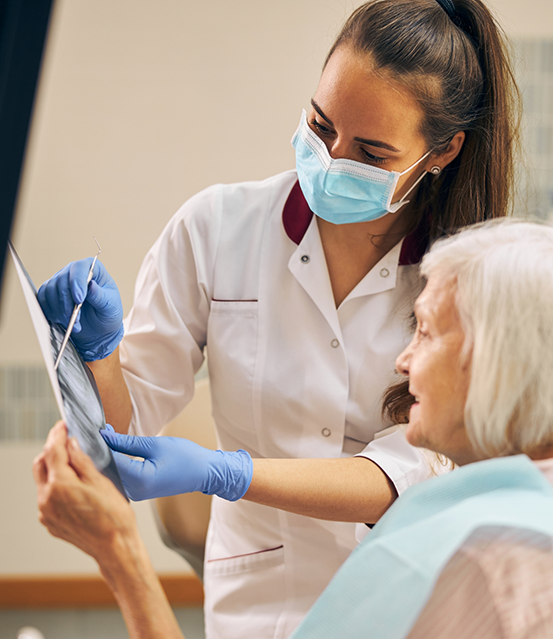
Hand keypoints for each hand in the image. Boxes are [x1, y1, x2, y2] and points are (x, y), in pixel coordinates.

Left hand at [33, 422, 135, 562]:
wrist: (115, 547)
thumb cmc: (114, 515)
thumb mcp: (102, 480)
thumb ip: (82, 460)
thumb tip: (71, 443)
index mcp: (60, 485)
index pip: (53, 450)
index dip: (58, 434)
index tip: (63, 424)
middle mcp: (47, 499)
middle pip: (41, 464)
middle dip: (52, 449)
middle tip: (67, 440)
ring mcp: (46, 512)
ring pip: (43, 481)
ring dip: (54, 468)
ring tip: (74, 463)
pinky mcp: (50, 522)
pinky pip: (48, 497)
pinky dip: (56, 485)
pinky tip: (74, 485)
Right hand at [38, 258, 123, 360]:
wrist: (99, 327)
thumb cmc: (108, 312)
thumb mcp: (110, 306)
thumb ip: (100, 296)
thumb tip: (91, 285)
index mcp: (93, 269)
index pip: (79, 268)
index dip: (77, 283)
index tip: (79, 300)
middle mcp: (74, 271)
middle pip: (61, 280)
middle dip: (67, 303)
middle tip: (76, 320)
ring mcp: (60, 281)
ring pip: (50, 291)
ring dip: (60, 311)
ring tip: (74, 324)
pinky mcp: (50, 293)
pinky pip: (43, 299)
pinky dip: (51, 312)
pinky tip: (62, 321)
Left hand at [101, 427, 252, 501]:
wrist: (203, 473)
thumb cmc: (185, 457)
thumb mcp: (155, 444)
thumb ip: (127, 442)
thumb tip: (105, 435)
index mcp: (140, 480)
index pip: (110, 460)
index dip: (99, 444)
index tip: (92, 429)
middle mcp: (134, 491)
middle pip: (106, 470)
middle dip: (99, 451)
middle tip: (94, 432)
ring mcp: (135, 494)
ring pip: (111, 475)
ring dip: (105, 456)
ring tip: (102, 438)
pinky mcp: (138, 492)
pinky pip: (119, 477)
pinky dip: (114, 463)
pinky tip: (112, 449)